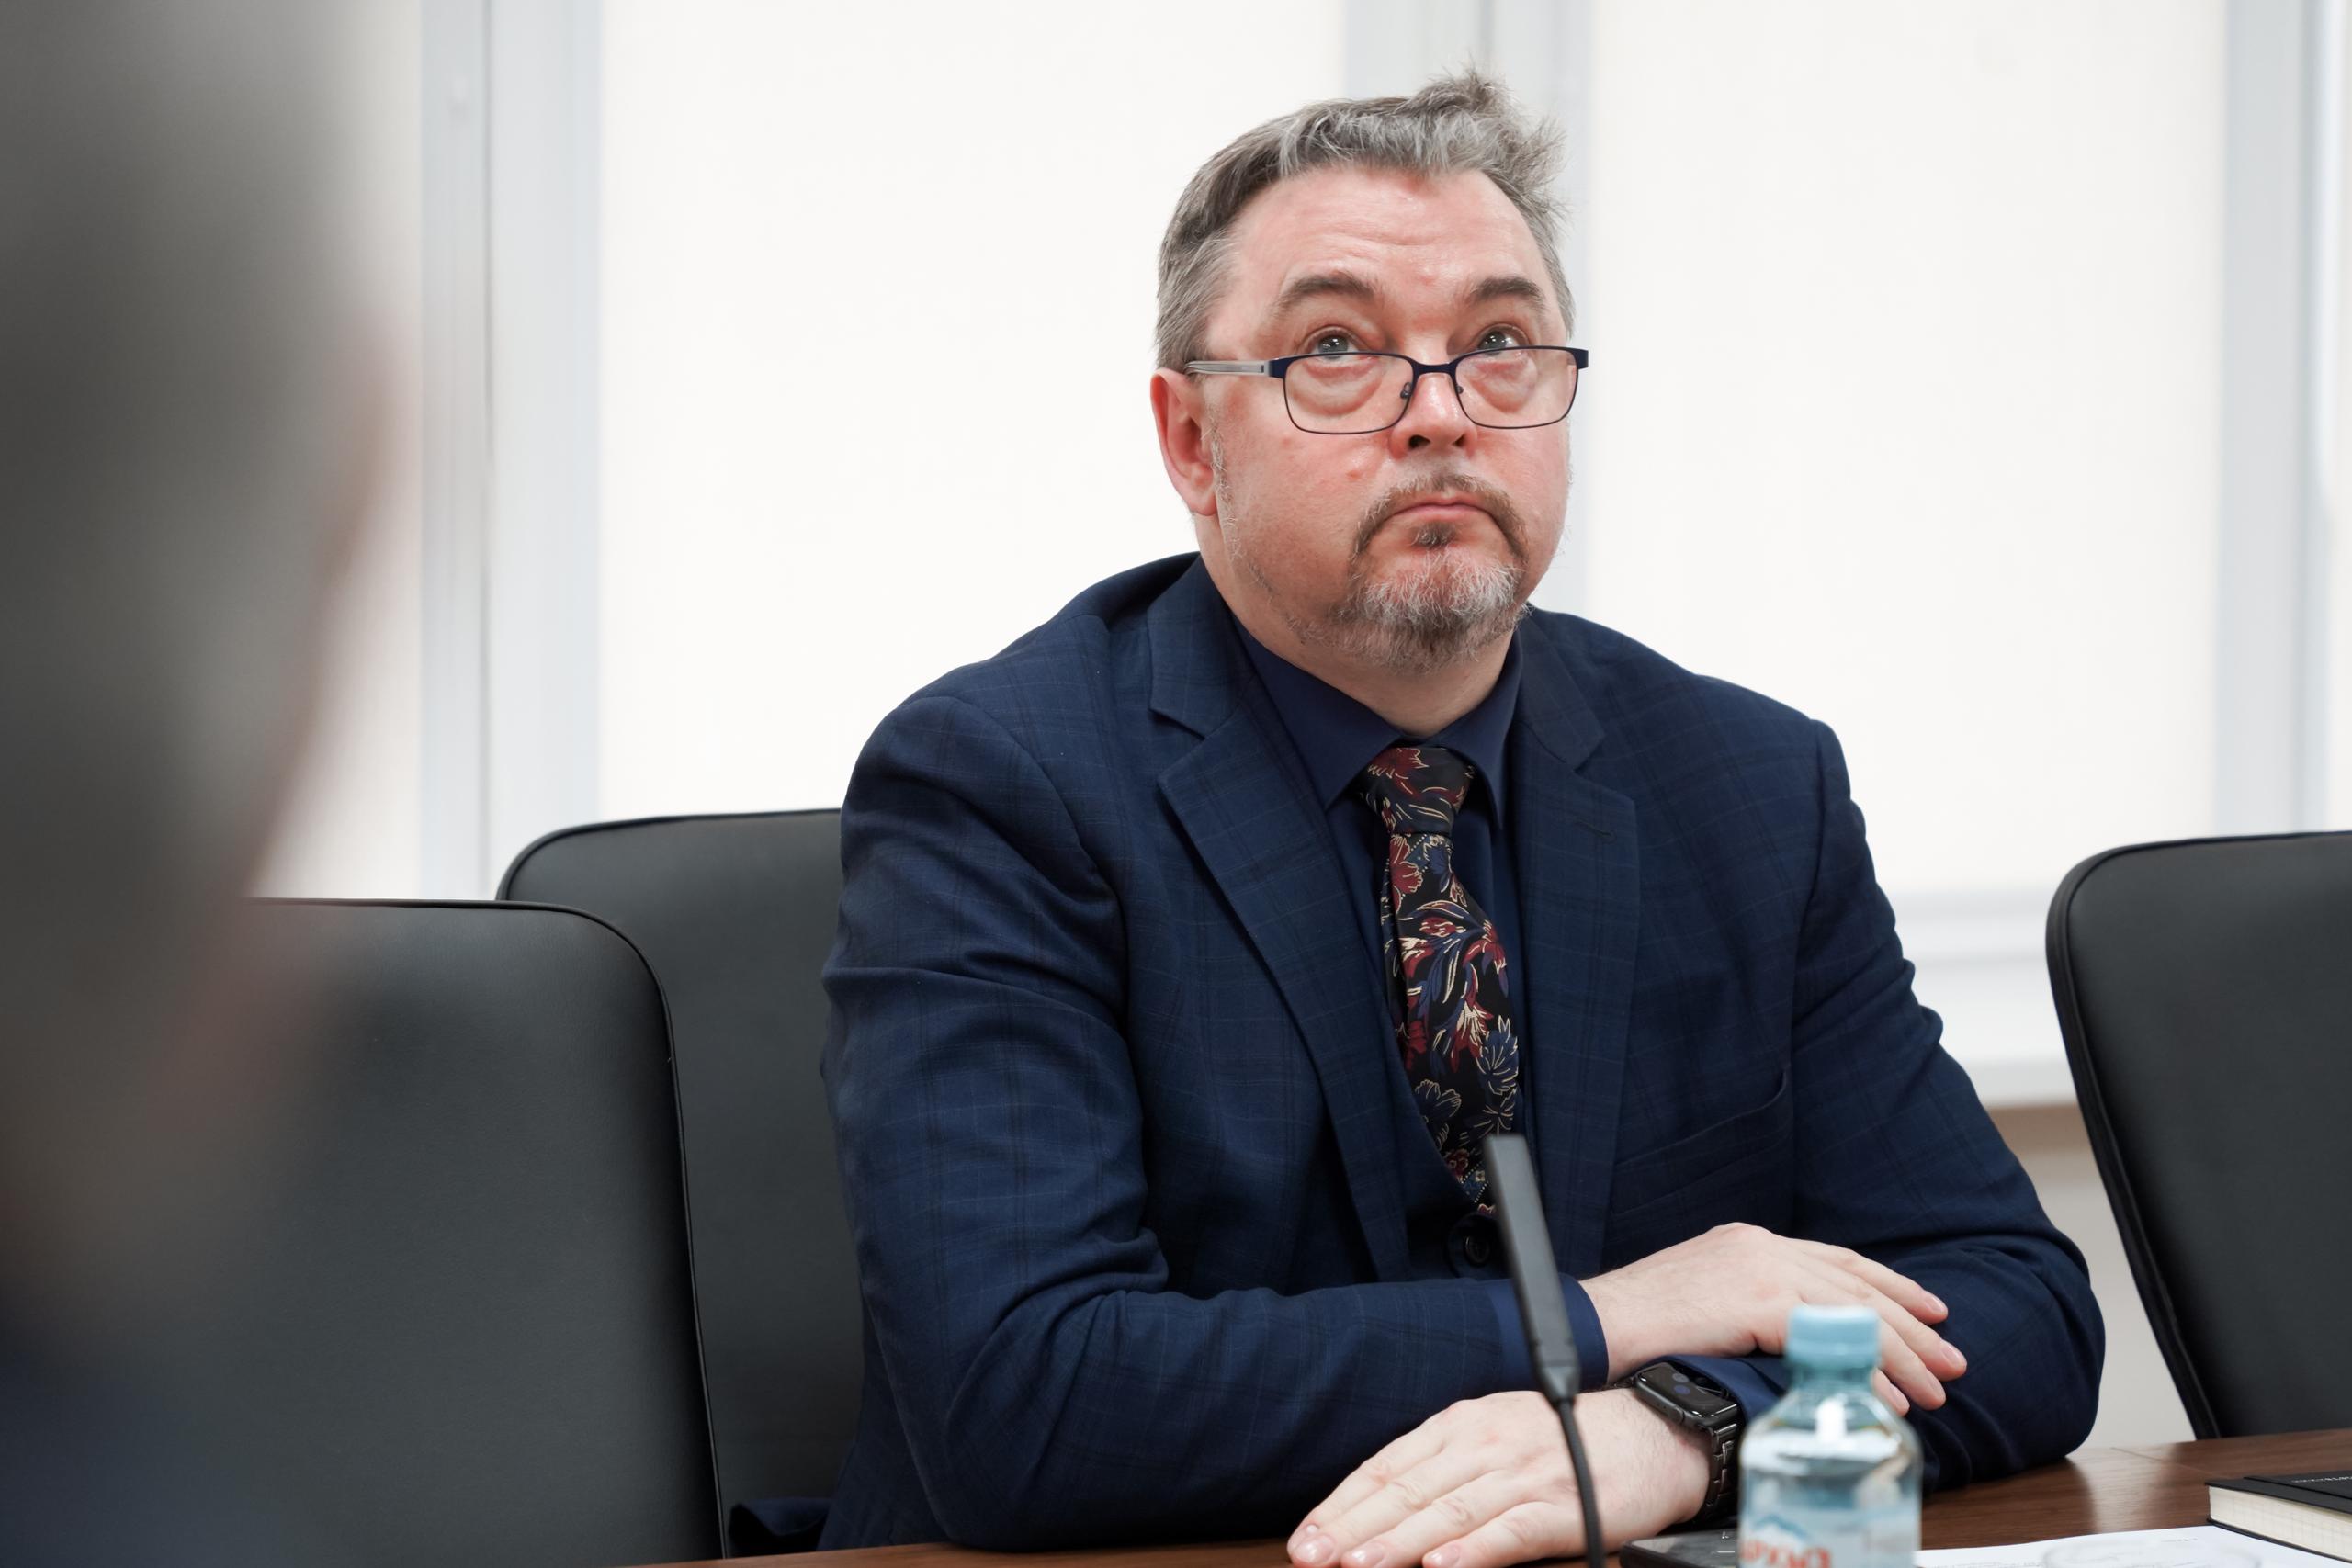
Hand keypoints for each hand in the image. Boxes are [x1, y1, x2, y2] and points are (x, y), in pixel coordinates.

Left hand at [1286, 1389, 1705, 1567]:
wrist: (1652, 1432)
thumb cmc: (1566, 1441)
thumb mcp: (1495, 1436)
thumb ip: (1443, 1467)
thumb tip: (1382, 1511)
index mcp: (1461, 1425)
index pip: (1386, 1466)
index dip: (1342, 1504)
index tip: (1307, 1537)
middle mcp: (1485, 1443)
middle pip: (1407, 1489)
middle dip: (1352, 1527)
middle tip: (1311, 1556)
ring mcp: (1523, 1472)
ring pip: (1448, 1509)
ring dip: (1399, 1540)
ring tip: (1360, 1564)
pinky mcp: (1562, 1503)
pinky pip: (1510, 1528)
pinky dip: (1474, 1548)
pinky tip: (1443, 1564)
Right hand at [1582, 1222, 1965, 1413]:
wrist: (1595, 1324)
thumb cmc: (1637, 1325)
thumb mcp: (1703, 1302)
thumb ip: (1747, 1308)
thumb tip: (1792, 1341)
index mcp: (1748, 1243)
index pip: (1836, 1261)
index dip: (1888, 1286)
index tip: (1929, 1310)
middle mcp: (1760, 1247)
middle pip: (1855, 1285)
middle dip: (1911, 1326)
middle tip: (1951, 1360)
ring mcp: (1759, 1269)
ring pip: (1852, 1312)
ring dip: (1900, 1356)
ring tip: (1933, 1390)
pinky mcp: (1756, 1299)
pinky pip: (1828, 1339)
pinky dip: (1863, 1371)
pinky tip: (1887, 1397)